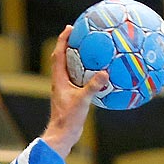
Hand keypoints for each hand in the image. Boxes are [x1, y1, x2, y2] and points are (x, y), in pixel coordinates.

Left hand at [42, 26, 108, 154]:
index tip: (70, 27)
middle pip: (63, 58)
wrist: (62, 136)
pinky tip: (99, 72)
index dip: (63, 40)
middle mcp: (60, 83)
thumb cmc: (68, 119)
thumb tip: (105, 73)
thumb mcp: (82, 101)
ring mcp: (65, 90)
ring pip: (70, 69)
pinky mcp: (71, 97)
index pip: (59, 55)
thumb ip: (93, 86)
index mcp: (59, 80)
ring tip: (90, 48)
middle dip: (69, 44)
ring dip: (77, 57)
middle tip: (80, 32)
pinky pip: (79, 79)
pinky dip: (86, 72)